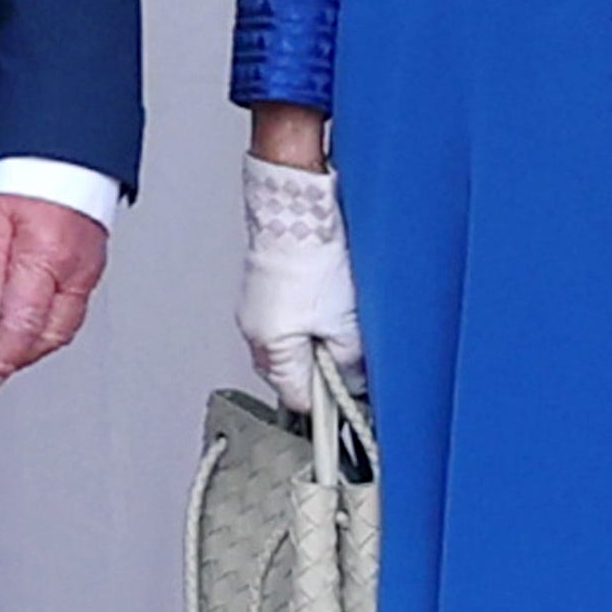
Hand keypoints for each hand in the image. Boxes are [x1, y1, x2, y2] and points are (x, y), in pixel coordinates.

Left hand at [0, 195, 107, 386]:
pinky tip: (25, 325)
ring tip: (1, 350)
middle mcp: (74, 271)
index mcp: (46, 259)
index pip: (25, 327)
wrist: (60, 152)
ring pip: (62, 328)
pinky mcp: (90, 269)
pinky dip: (47, 327)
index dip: (4, 357)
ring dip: (33, 346)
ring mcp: (87, 272)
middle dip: (18, 358)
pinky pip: (70, 311)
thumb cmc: (23, 179)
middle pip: (48, 336)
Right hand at [238, 149, 362, 410]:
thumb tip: (356, 381)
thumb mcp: (345, 323)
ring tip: (336, 314)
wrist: (294, 211)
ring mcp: (255, 309)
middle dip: (319, 366)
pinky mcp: (263, 288)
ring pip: (289, 343)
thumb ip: (350, 362)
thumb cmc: (310, 261)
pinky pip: (285, 316)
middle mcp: (255, 334)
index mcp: (270, 351)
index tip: (349, 394)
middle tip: (347, 349)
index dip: (327, 400)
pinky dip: (304, 314)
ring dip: (313, 338)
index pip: (298, 398)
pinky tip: (324, 296)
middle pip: (291, 372)